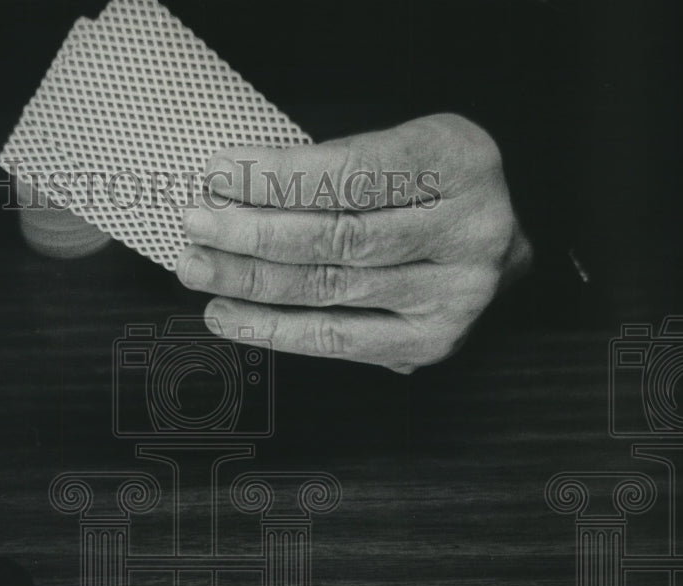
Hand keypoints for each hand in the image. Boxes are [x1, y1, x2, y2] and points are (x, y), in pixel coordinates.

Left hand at [177, 113, 531, 372]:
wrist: (487, 235)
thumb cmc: (424, 184)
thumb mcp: (396, 146)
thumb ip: (332, 168)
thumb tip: (227, 193)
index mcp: (462, 162)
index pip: (351, 173)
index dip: (276, 178)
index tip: (216, 175)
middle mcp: (471, 232)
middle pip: (338, 237)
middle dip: (252, 233)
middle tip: (195, 226)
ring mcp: (456, 296)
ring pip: (330, 290)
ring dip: (248, 280)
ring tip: (198, 267)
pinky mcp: (432, 342)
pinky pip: (335, 340)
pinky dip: (272, 328)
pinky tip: (226, 312)